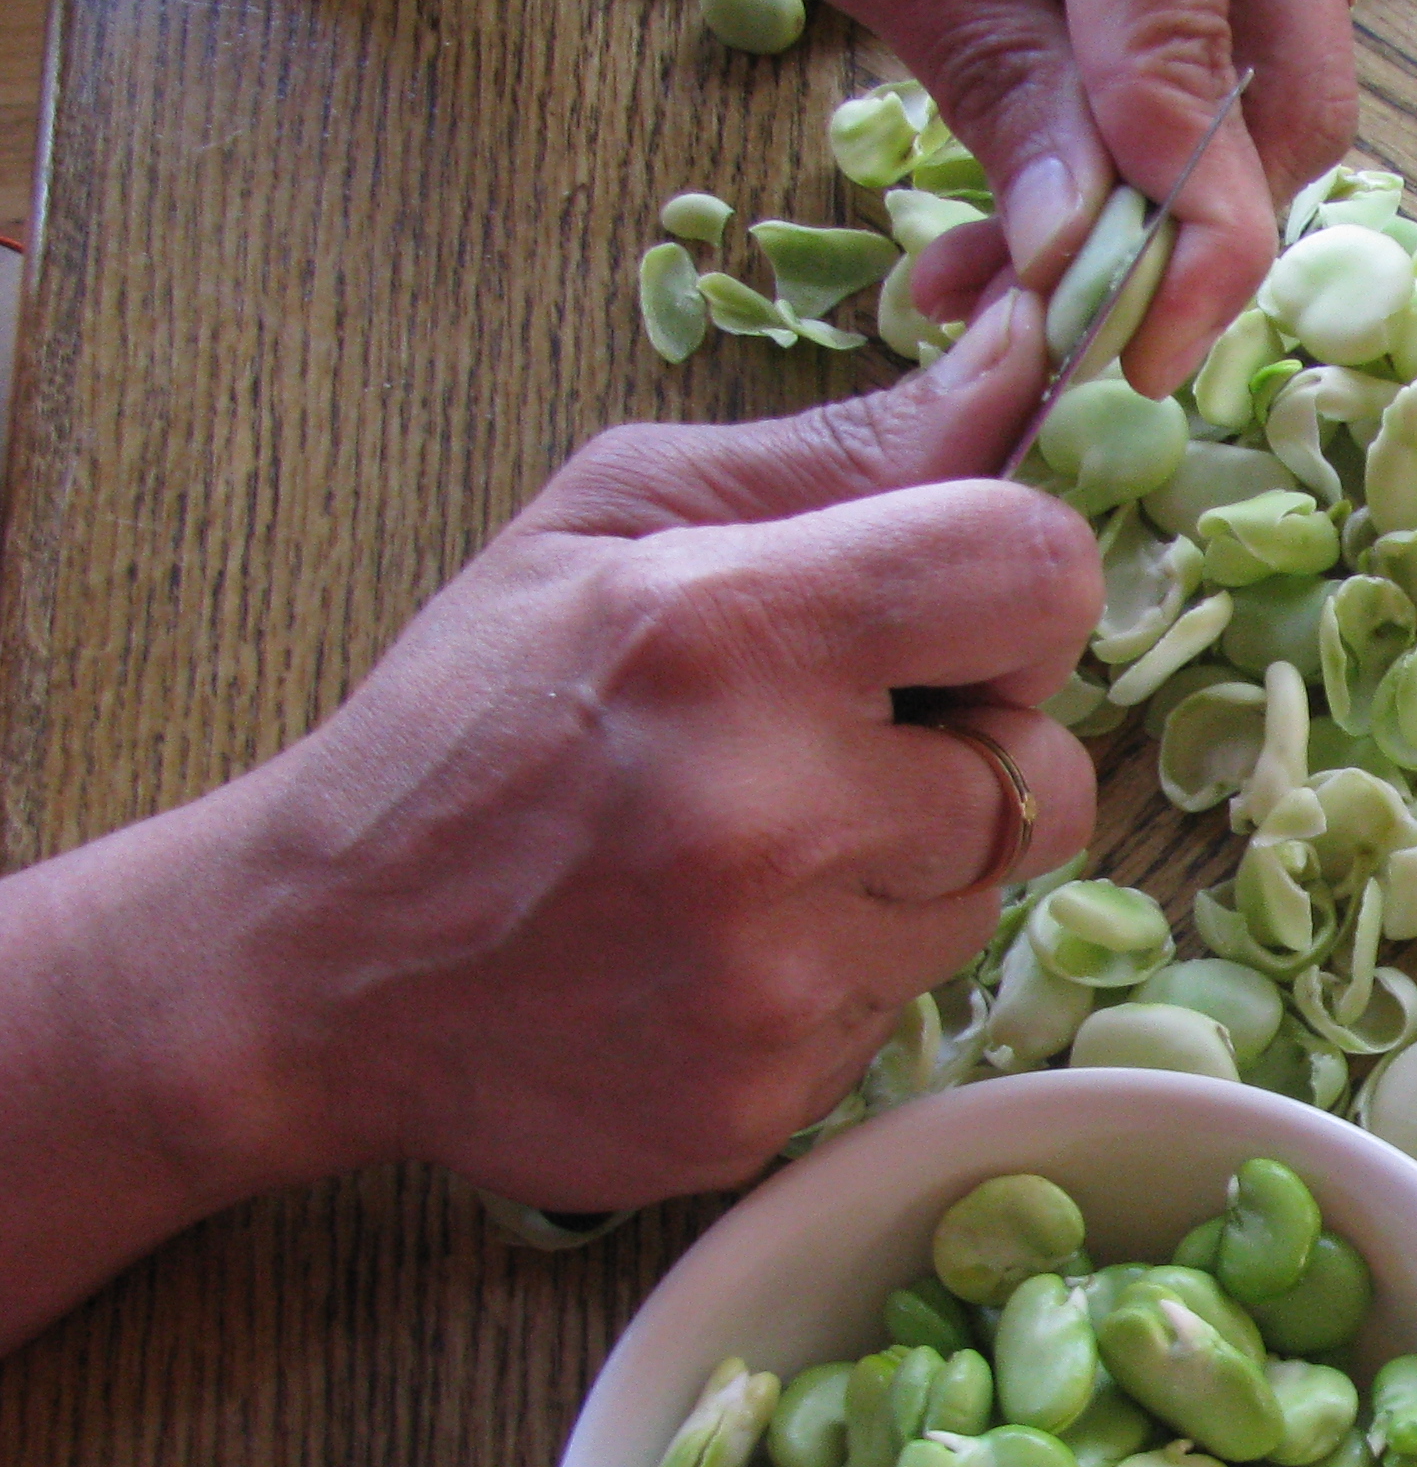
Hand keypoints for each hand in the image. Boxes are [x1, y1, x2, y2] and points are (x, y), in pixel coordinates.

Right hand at [240, 288, 1101, 1206]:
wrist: (318, 967)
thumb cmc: (474, 716)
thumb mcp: (613, 520)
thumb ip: (839, 456)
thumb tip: (1025, 366)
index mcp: (731, 630)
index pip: (1037, 573)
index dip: (1020, 592)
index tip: (951, 623)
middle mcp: (771, 812)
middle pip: (1048, 773)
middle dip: (973, 752)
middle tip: (839, 745)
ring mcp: (775, 980)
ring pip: (988, 901)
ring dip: (910, 868)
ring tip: (761, 847)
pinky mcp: (772, 1101)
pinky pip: (909, 1010)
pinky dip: (844, 970)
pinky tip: (726, 944)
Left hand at [658, 0, 1358, 394]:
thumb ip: (980, 66)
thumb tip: (1077, 248)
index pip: (1195, 59)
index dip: (1178, 237)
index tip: (1132, 359)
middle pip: (1294, 80)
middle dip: (1194, 229)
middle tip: (1067, 328)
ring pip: (1284, 59)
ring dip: (1175, 187)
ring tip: (1017, 261)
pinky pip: (1243, 6)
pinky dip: (1162, 109)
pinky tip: (1053, 170)